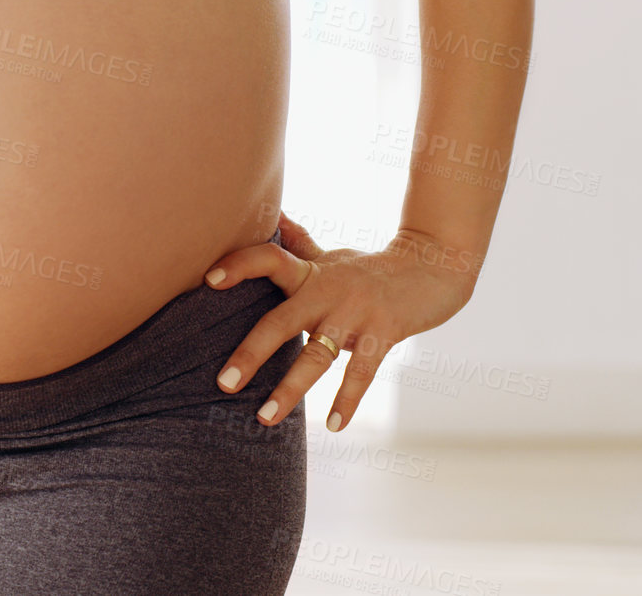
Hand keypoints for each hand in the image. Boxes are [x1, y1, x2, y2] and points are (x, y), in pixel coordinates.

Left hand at [203, 213, 480, 431]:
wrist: (434, 267)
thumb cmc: (371, 268)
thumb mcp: (332, 256)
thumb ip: (300, 245)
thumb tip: (272, 216)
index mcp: (310, 273)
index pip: (267, 260)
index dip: (238, 266)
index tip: (208, 281)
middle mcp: (327, 291)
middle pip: (280, 321)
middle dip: (251, 353)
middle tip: (224, 383)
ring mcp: (355, 313)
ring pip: (316, 356)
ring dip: (290, 389)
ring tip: (265, 419)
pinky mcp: (384, 332)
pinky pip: (361, 372)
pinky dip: (347, 400)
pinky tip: (334, 426)